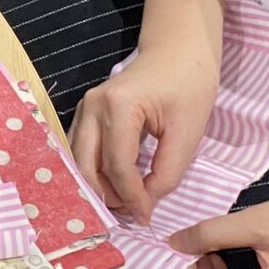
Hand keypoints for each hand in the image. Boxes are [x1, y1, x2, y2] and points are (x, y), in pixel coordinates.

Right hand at [70, 35, 219, 224]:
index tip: (145, 218)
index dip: (130, 197)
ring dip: (97, 186)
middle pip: (86, 166)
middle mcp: (92, 107)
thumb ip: (168, 171)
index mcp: (119, 107)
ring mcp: (84, 108)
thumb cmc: (189, 84)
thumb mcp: (188, 131)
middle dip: (106, 196)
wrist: (178, 50)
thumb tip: (147, 201)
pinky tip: (114, 185)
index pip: (117, 165)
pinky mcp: (85, 113)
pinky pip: (82, 150)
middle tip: (129, 216)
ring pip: (78, 161)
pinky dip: (94, 172)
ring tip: (123, 204)